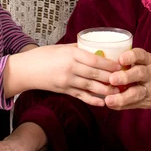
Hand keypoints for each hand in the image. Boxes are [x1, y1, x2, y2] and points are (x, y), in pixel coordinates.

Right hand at [4, 44, 121, 106]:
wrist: (26, 69)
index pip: (94, 59)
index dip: (109, 63)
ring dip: (106, 91)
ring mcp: (67, 80)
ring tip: (119, 92)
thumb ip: (77, 48)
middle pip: (95, 74)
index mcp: (71, 54)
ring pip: (90, 87)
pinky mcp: (63, 90)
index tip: (120, 65)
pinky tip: (102, 103)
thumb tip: (94, 47)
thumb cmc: (43, 56)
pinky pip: (81, 96)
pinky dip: (92, 100)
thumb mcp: (61, 47)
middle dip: (111, 78)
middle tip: (125, 79)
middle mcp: (70, 67)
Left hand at [105, 48, 150, 115]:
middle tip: (112, 79)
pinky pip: (133, 104)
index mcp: (148, 61)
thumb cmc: (150, 71)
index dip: (131, 56)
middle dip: (125, 77)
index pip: (141, 55)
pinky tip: (111, 105)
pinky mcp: (147, 102)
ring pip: (137, 93)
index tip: (120, 59)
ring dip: (122, 97)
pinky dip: (121, 105)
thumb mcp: (145, 62)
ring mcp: (150, 89)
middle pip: (140, 73)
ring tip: (109, 100)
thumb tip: (102, 62)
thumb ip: (129, 62)